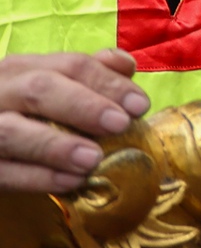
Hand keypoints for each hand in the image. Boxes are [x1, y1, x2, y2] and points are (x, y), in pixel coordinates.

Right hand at [0, 50, 148, 191]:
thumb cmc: (21, 113)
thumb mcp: (47, 87)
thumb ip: (85, 76)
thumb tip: (125, 66)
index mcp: (22, 69)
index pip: (70, 64)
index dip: (108, 83)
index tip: (140, 105)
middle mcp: (0, 92)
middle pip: (39, 90)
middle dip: (83, 106)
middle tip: (120, 124)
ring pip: (12, 132)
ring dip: (56, 145)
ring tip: (93, 158)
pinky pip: (4, 171)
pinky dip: (38, 177)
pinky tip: (70, 182)